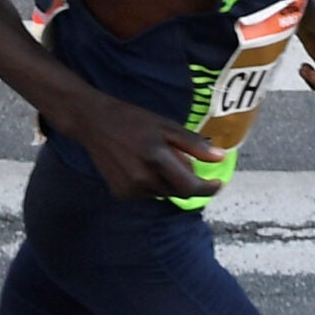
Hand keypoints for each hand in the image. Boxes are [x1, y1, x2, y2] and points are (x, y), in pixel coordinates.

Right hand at [58, 96, 227, 201]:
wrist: (94, 122)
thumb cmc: (133, 119)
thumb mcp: (166, 125)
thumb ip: (193, 144)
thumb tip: (220, 157)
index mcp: (157, 158)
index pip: (190, 186)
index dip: (207, 188)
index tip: (218, 184)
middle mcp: (143, 178)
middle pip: (178, 192)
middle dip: (188, 182)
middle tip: (185, 163)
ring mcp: (130, 188)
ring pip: (163, 193)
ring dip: (169, 182)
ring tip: (159, 158)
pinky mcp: (120, 193)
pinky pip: (147, 194)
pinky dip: (152, 184)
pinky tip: (142, 166)